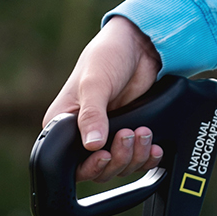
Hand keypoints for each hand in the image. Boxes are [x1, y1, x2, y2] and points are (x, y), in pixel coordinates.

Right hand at [43, 16, 162, 183]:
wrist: (140, 45)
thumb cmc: (107, 55)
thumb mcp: (94, 83)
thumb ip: (91, 114)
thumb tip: (91, 144)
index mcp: (63, 123)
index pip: (70, 162)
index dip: (89, 166)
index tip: (104, 156)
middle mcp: (83, 134)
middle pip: (98, 170)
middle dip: (118, 158)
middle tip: (128, 134)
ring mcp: (107, 136)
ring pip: (119, 167)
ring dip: (134, 155)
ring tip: (143, 132)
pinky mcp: (128, 135)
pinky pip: (137, 160)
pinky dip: (147, 157)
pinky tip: (153, 146)